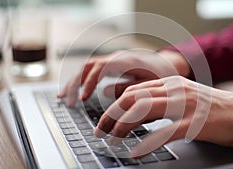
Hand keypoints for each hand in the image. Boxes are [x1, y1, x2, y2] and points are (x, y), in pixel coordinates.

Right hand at [58, 50, 188, 105]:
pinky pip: (93, 70)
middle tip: (67, 100)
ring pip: (87, 67)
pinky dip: (82, 80)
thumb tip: (103, 91)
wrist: (168, 64)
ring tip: (64, 96)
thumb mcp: (150, 83)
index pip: (100, 67)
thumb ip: (128, 87)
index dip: (89, 82)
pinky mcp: (112, 65)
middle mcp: (116, 58)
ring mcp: (113, 60)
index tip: (83, 98)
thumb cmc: (161, 75)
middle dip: (75, 83)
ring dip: (75, 81)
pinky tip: (77, 90)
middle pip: (89, 66)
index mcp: (125, 61)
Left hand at [94, 76, 232, 157]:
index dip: (114, 106)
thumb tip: (137, 114)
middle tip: (101, 131)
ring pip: (143, 110)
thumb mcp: (185, 99)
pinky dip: (146, 143)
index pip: (133, 91)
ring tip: (113, 140)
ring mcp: (185, 105)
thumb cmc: (216, 109)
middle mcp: (175, 90)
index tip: (104, 121)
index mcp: (171, 84)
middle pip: (132, 99)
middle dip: (112, 115)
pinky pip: (164, 132)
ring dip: (123, 126)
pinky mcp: (195, 123)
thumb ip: (162, 102)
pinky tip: (136, 152)